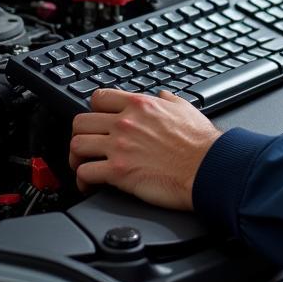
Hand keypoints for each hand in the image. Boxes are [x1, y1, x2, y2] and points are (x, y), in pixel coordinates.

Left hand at [69, 89, 221, 209]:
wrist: (206, 167)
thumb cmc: (200, 142)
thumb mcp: (186, 108)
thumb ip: (168, 100)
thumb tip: (163, 96)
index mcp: (140, 105)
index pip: (99, 98)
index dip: (94, 110)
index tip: (97, 121)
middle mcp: (125, 122)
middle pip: (80, 121)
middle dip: (80, 135)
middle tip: (86, 145)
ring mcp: (120, 147)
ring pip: (76, 145)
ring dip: (76, 158)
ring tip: (83, 165)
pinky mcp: (118, 172)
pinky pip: (84, 173)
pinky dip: (82, 181)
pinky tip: (89, 185)